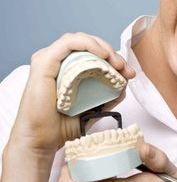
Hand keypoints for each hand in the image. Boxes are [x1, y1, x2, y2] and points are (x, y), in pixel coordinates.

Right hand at [7, 32, 134, 160]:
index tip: (129, 73)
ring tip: (116, 62)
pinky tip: (102, 54)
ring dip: (102, 47)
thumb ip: (109, 96)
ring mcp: (49, 60)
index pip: (92, 53)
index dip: (114, 59)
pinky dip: (88, 44)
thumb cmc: (62, 126)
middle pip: (88, 45)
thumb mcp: (94, 108)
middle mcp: (57, 62)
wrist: (42, 141)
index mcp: (66, 69)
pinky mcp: (43, 63)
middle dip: (111, 53)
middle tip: (125, 68)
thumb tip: (124, 84)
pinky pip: (68, 43)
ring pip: (79, 40)